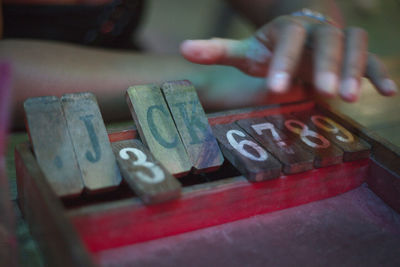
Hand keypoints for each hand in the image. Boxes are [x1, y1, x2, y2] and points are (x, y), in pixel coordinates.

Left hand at [180, 15, 397, 101]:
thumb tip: (183, 49)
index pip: (288, 39)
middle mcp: (316, 30)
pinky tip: (388, 92)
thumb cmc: (272, 48)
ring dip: (355, 68)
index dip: (284, 61)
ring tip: (349, 96)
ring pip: (355, 45)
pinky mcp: (356, 52)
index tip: (276, 89)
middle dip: (327, 64)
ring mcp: (339, 40)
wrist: (302, 34)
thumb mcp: (246, 50)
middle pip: (327, 39)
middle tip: (324, 91)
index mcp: (288, 28)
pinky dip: (380, 72)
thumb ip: (219, 49)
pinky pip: (373, 57)